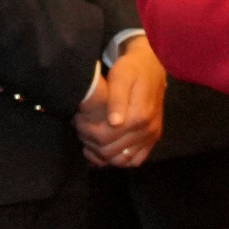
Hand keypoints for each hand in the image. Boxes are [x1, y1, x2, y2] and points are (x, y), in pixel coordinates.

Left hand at [77, 39, 164, 166]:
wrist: (152, 68)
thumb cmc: (132, 69)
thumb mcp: (120, 76)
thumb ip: (117, 99)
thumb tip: (114, 123)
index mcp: (139, 116)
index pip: (105, 137)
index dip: (87, 133)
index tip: (76, 121)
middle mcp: (148, 130)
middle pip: (111, 151)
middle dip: (91, 144)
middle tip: (80, 130)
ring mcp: (151, 137)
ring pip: (122, 161)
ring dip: (103, 156)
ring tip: (90, 141)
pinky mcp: (152, 140)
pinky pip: (135, 161)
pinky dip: (119, 160)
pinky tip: (106, 151)